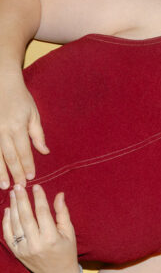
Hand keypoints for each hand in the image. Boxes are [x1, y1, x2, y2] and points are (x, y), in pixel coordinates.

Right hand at [0, 73, 48, 188]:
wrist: (1, 84)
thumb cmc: (20, 99)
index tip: (31, 177)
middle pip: (9, 157)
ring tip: (3, 185)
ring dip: (0, 172)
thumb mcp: (33, 114)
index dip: (27, 166)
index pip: (24, 151)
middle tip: (18, 187)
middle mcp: (2, 131)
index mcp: (17, 127)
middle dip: (14, 173)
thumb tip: (44, 152)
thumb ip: (38, 134)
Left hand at [2, 184, 79, 272]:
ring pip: (15, 224)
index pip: (42, 213)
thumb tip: (59, 195)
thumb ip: (63, 213)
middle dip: (22, 200)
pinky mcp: (16, 252)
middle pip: (26, 217)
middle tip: (19, 186)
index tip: (36, 186)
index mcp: (51, 237)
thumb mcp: (69, 232)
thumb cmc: (66, 251)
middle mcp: (35, 243)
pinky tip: (8, 210)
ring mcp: (23, 249)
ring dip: (13, 207)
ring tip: (14, 193)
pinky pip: (8, 234)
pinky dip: (6, 221)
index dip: (39, 198)